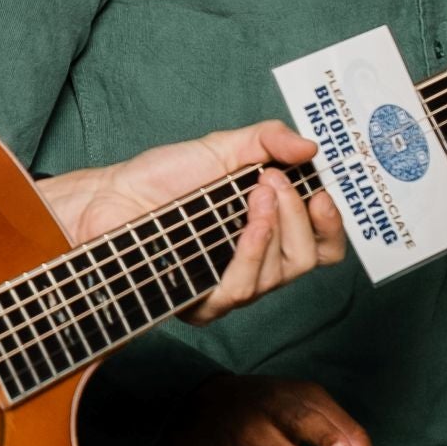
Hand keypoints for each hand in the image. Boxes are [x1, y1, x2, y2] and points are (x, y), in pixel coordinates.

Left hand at [36, 121, 344, 323]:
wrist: (114, 197)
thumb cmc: (165, 176)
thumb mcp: (223, 146)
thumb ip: (268, 141)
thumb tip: (311, 146)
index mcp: (270, 231)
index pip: (321, 244)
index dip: (332, 225)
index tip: (323, 193)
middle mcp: (257, 264)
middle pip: (307, 261)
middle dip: (300, 217)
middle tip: (275, 181)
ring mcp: (230, 287)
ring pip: (278, 276)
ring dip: (275, 228)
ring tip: (258, 191)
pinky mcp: (202, 304)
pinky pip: (241, 290)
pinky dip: (251, 251)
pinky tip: (247, 223)